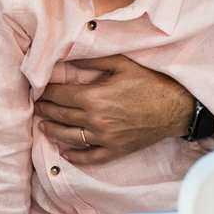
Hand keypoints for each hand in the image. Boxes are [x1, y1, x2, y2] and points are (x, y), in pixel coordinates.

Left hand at [35, 54, 192, 165]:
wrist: (177, 108)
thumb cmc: (151, 83)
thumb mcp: (122, 64)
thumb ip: (93, 61)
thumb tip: (69, 56)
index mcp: (94, 97)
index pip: (60, 95)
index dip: (46, 91)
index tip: (38, 88)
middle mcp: (95, 120)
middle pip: (60, 115)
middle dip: (45, 109)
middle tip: (36, 105)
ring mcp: (105, 138)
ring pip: (69, 137)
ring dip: (52, 131)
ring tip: (43, 125)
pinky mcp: (116, 150)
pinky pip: (90, 157)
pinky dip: (75, 157)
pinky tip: (65, 154)